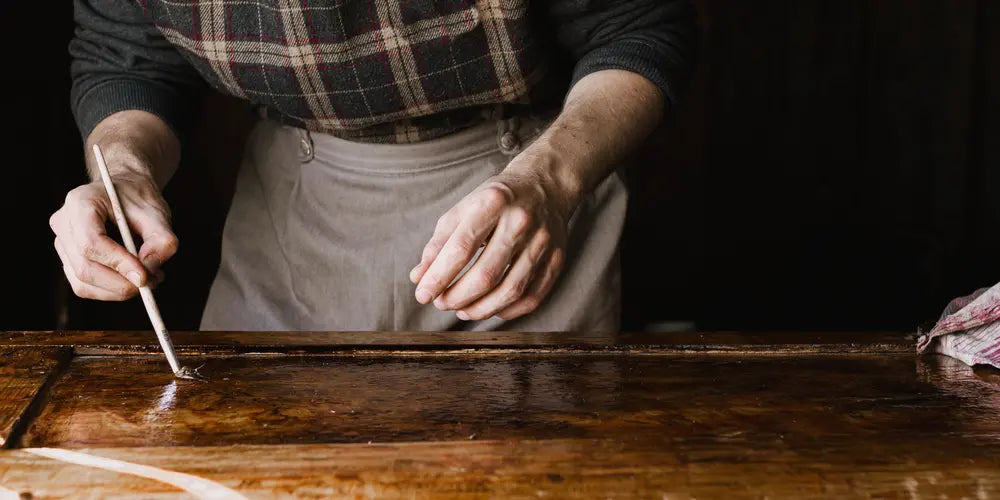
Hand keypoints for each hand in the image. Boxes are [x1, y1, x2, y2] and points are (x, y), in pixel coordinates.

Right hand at [50, 171, 176, 300]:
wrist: (125, 190)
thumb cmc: (139, 198)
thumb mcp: (158, 214)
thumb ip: (160, 242)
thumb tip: (147, 275)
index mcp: (81, 201)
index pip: (90, 242)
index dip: (117, 264)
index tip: (144, 277)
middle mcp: (63, 222)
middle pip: (84, 267)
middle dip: (120, 283)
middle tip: (152, 283)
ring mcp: (62, 242)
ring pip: (83, 283)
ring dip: (118, 290)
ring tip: (149, 279)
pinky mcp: (67, 259)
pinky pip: (84, 286)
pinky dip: (111, 291)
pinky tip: (133, 279)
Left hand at [409, 157, 579, 320]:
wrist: (545, 187)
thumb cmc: (496, 200)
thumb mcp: (462, 210)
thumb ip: (438, 244)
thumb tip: (419, 278)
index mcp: (493, 202)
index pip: (461, 249)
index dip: (438, 277)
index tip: (423, 294)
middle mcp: (521, 222)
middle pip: (486, 275)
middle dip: (457, 297)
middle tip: (441, 303)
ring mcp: (543, 242)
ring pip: (510, 291)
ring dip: (480, 309)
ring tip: (461, 310)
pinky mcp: (556, 259)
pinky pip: (532, 297)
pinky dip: (508, 311)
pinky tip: (490, 308)